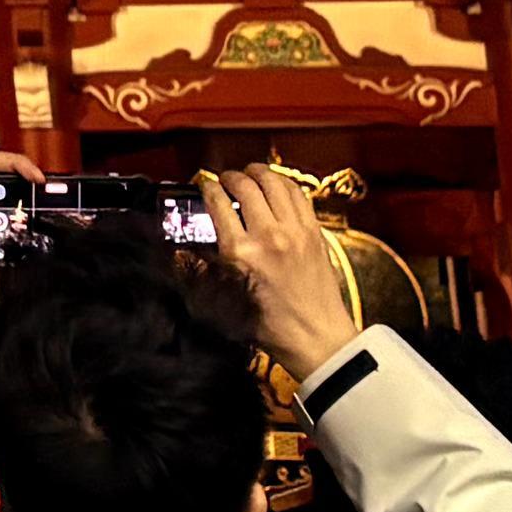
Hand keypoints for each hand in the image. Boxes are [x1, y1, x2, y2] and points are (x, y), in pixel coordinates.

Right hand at [206, 164, 369, 387]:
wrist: (318, 338)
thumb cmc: (272, 328)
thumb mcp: (229, 299)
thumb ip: (210, 268)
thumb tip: (194, 246)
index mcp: (241, 254)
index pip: (218, 203)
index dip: (207, 188)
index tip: (204, 185)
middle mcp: (267, 236)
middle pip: (245, 186)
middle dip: (230, 176)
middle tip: (225, 179)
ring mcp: (295, 231)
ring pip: (274, 182)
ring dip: (258, 173)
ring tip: (250, 173)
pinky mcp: (314, 233)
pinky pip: (298, 194)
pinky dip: (284, 183)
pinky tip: (277, 186)